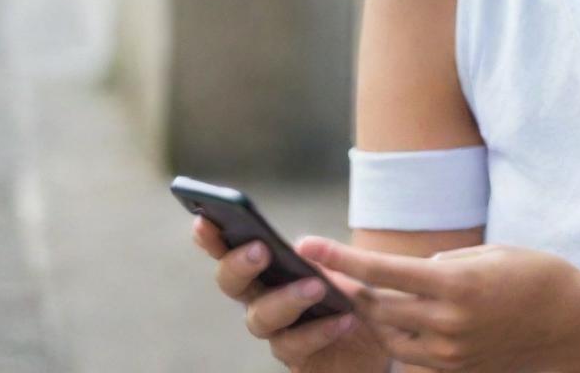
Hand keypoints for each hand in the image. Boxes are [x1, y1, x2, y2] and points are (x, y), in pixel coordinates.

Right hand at [192, 216, 385, 371]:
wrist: (377, 334)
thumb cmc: (350, 291)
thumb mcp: (338, 266)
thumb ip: (316, 256)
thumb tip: (302, 245)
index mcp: (264, 270)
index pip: (228, 250)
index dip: (211, 238)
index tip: (203, 220)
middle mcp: (260, 300)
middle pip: (232, 283)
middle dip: (239, 265)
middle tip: (261, 249)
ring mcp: (275, 331)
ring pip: (260, 319)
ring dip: (286, 299)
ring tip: (317, 286)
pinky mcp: (296, 359)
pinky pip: (297, 347)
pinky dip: (320, 330)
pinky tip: (343, 318)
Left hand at [305, 238, 579, 371]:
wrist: (568, 323)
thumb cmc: (531, 274)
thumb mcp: (488, 253)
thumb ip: (444, 263)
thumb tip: (412, 273)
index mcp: (454, 284)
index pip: (382, 271)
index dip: (341, 258)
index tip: (309, 245)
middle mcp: (448, 322)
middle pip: (377, 305)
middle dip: (345, 285)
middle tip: (318, 265)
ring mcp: (451, 352)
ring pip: (387, 332)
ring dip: (367, 310)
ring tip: (347, 287)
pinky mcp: (456, 370)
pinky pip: (410, 353)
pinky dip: (393, 332)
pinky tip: (386, 314)